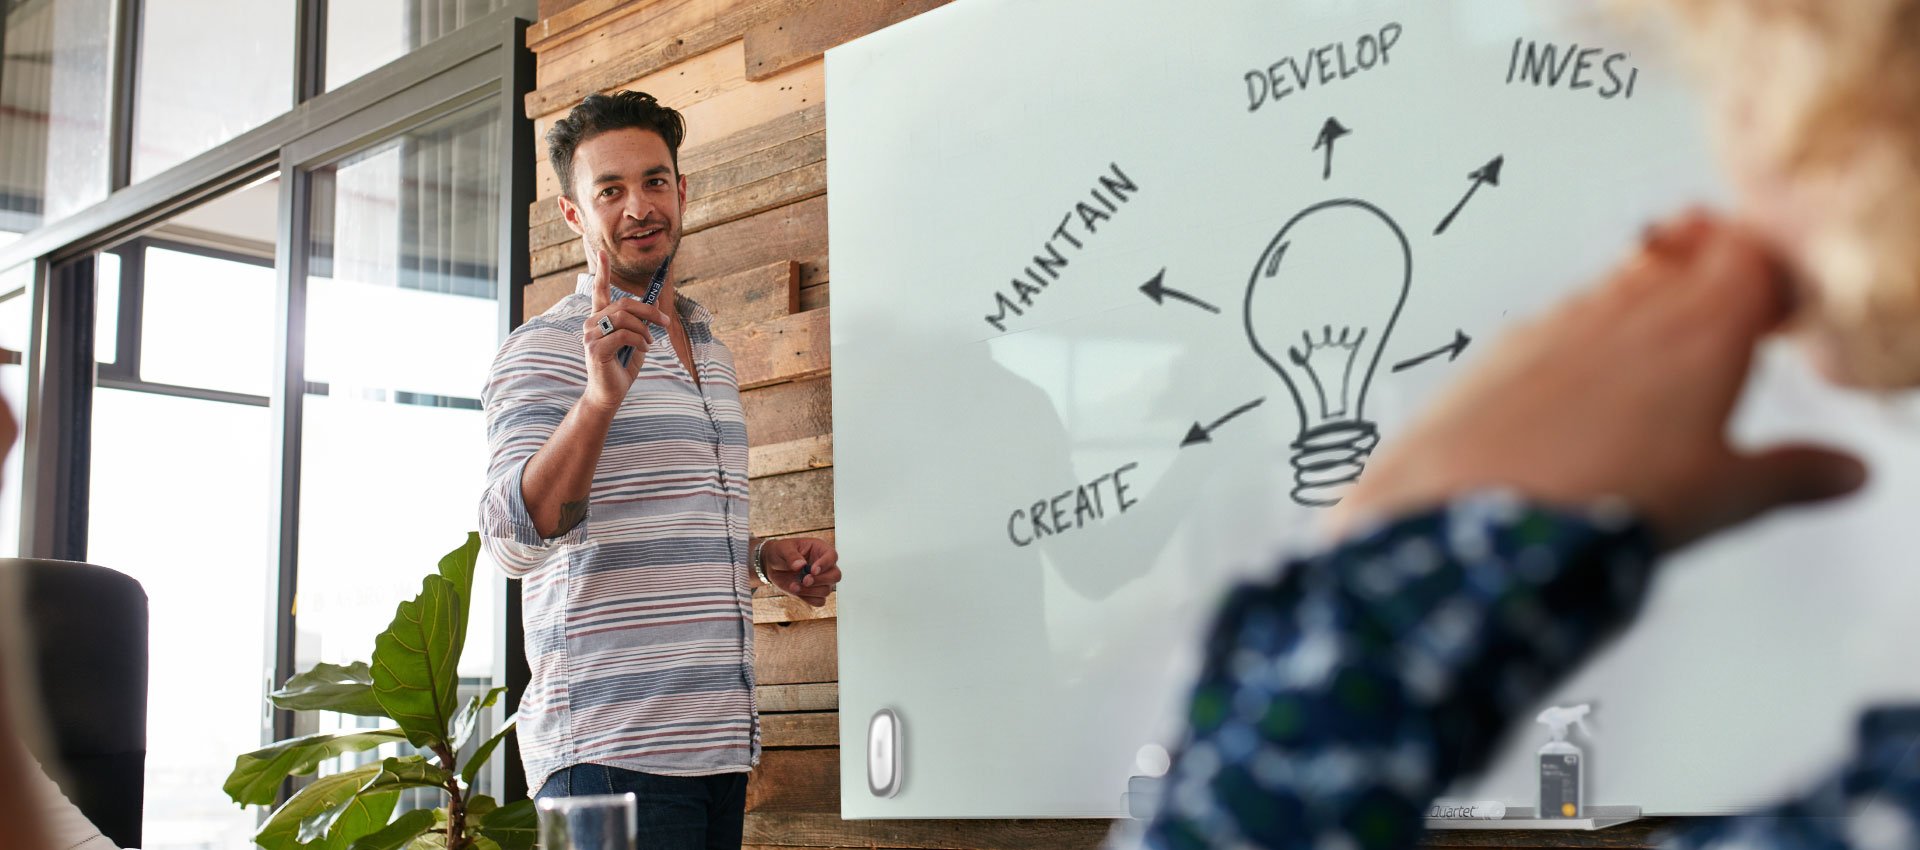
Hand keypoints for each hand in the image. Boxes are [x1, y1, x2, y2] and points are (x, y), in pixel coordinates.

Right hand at [579, 246, 675, 412]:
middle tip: (665, 321)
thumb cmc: (622, 367)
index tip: (602, 254)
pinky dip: (639, 340)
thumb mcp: (637, 341)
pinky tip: (643, 349)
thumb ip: (641, 323)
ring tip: (650, 342)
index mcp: (599, 319)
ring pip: (623, 318)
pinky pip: (623, 335)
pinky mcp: (595, 348)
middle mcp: (591, 324)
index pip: (599, 291)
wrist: (610, 394)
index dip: (602, 272)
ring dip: (644, 329)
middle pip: (623, 304)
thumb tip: (657, 302)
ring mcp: (590, 336)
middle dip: (648, 311)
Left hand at [761, 537, 839, 605]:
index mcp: (820, 550)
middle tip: (804, 580)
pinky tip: (796, 591)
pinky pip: (819, 601)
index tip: (813, 570)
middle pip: (835, 576)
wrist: (772, 565)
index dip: (825, 564)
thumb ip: (792, 556)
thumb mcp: (783, 548)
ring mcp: (821, 580)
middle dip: (820, 580)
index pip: (832, 556)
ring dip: (809, 591)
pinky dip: (808, 599)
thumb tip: (800, 565)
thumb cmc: (781, 552)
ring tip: (794, 585)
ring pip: (826, 590)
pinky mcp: (814, 593)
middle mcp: (825, 566)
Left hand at [1330, 212, 1866, 551]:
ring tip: (1659, 357)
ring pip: (1617, 286)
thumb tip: (1842, 471)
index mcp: (1702, 326)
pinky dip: (1581, 341)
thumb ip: (1790, 476)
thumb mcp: (1721, 499)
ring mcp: (1557, 322)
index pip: (1752, 254)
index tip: (1780, 305)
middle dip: (1710, 275)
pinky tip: (1577, 392)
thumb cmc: (1597, 504)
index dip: (1771, 272)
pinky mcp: (1500, 349)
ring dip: (1645, 304)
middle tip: (1729, 312)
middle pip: (1684, 255)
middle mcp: (1628, 308)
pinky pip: (1555, 323)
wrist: (1469, 521)